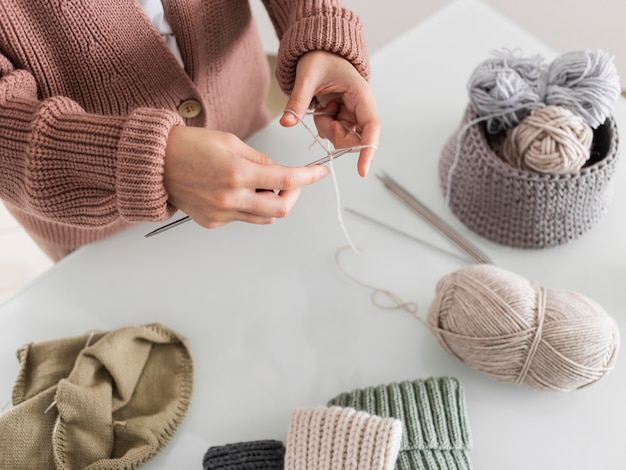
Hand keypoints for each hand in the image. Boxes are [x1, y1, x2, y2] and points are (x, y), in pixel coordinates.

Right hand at [163, 126, 328, 227]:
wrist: (155, 164)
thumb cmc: (190, 146)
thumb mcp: (231, 142)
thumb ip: (260, 160)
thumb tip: (281, 173)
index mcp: (237, 172)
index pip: (285, 179)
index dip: (308, 176)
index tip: (320, 172)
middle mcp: (230, 197)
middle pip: (280, 209)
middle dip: (292, 196)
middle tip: (289, 184)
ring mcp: (221, 213)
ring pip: (263, 218)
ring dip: (270, 203)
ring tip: (256, 185)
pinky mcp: (212, 223)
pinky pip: (242, 219)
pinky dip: (247, 207)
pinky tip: (231, 192)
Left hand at [279, 50, 380, 177]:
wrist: (321, 53)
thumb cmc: (321, 58)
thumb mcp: (307, 77)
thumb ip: (298, 101)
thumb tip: (287, 122)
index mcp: (361, 94)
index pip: (371, 127)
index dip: (368, 150)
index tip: (362, 171)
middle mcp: (362, 107)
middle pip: (354, 138)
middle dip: (334, 133)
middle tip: (321, 112)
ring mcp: (354, 115)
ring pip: (341, 138)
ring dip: (326, 127)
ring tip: (320, 104)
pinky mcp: (345, 118)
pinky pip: (334, 133)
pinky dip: (323, 125)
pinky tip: (322, 107)